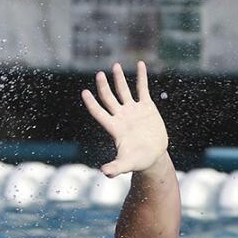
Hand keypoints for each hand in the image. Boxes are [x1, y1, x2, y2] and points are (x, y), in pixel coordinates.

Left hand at [81, 61, 168, 176]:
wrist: (153, 156)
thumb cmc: (138, 161)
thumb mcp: (127, 164)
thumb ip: (116, 167)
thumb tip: (105, 172)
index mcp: (114, 127)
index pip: (99, 112)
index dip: (92, 103)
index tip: (84, 92)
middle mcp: (121, 116)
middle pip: (109, 98)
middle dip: (104, 86)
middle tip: (99, 74)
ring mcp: (133, 110)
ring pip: (124, 90)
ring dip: (119, 78)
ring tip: (115, 65)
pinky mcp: (146, 107)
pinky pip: (143, 89)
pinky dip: (142, 77)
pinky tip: (140, 64)